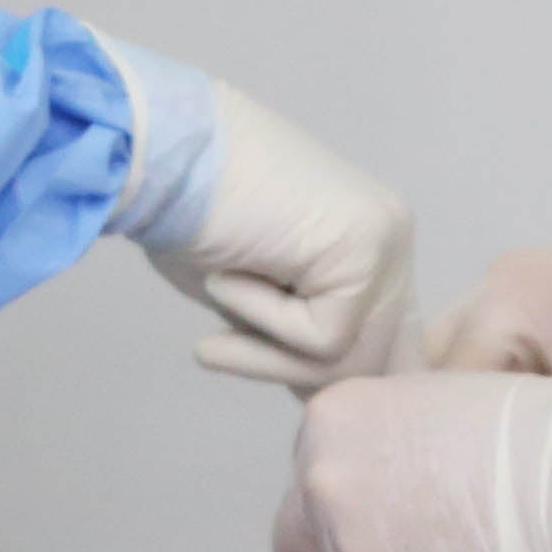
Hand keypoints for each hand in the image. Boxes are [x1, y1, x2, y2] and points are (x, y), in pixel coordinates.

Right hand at [137, 78, 417, 390]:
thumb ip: (300, 338)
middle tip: (222, 344)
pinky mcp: (364, 250)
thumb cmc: (189, 219)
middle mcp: (392, 242)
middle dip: (296, 374)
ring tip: (221, 292)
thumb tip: (325, 398)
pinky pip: (323, 339)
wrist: (158, 152)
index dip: (328, 379)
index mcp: (372, 247)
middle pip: (375, 365)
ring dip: (267, 350)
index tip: (278, 382)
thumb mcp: (257, 301)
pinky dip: (261, 321)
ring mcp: (385, 242)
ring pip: (349, 360)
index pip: (387, 347)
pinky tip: (230, 269)